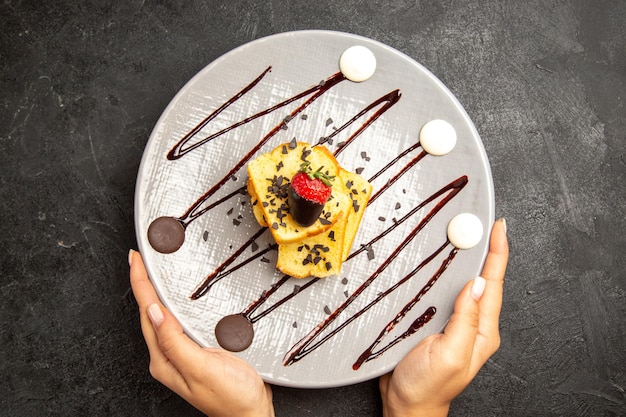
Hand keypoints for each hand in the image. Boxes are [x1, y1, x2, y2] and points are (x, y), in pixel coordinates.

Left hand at [129, 250, 273, 416]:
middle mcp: (168, 357)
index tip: (135, 259)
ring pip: (163, 317)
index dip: (140, 283)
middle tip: (141, 259)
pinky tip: (178, 299)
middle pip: (149, 313)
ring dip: (156, 293)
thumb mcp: (201, 368)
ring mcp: (182, 355)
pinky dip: (175, 305)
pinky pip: (179, 322)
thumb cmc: (232, 398)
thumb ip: (175, 341)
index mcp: (164, 359)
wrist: (252, 414)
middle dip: (142, 284)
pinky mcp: (197, 352)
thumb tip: (154, 312)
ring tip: (151, 272)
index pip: (147, 312)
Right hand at [379, 218, 508, 416]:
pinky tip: (435, 261)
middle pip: (480, 278)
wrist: (405, 404)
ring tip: (461, 233)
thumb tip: (478, 284)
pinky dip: (440, 272)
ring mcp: (452, 321)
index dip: (497, 253)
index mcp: (481, 331)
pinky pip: (441, 291)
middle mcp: (470, 323)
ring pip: (460, 282)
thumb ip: (465, 320)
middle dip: (482, 248)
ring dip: (461, 257)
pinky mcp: (433, 320)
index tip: (499, 227)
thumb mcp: (449, 354)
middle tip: (479, 221)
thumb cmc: (427, 387)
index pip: (494, 284)